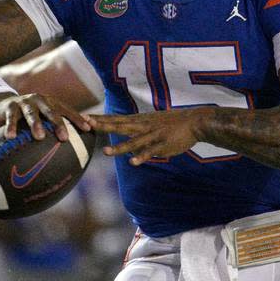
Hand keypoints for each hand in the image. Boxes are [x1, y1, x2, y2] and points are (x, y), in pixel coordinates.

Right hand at [0, 91, 89, 140]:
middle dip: (59, 124)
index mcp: (51, 103)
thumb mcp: (43, 118)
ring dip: (36, 124)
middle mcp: (40, 100)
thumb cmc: (29, 117)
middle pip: (51, 112)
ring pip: (31, 113)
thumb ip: (55, 128)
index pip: (67, 111)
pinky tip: (11, 137)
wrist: (3, 105)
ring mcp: (25, 102)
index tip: (88, 129)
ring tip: (40, 137)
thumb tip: (77, 148)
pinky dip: (11, 126)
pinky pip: (11, 118)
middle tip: (65, 138)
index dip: (78, 119)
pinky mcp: (10, 107)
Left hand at [87, 107, 211, 165]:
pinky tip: (132, 162)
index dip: (101, 119)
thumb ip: (138, 127)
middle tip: (87, 125)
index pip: (116, 118)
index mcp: (140, 120)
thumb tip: (126, 133)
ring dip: (119, 147)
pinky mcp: (163, 145)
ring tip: (105, 152)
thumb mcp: (152, 121)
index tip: (84, 117)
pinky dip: (141, 157)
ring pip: (133, 142)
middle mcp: (143, 126)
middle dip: (103, 126)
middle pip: (120, 126)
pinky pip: (150, 152)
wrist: (194, 121)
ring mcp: (153, 135)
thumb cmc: (173, 122)